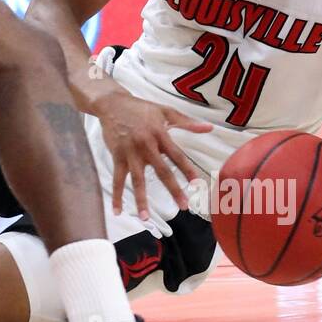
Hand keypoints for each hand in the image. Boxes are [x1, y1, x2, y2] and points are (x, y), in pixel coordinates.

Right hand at [93, 88, 212, 218]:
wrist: (112, 103)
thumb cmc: (141, 108)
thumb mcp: (165, 111)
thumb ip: (187, 122)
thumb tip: (209, 128)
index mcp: (160, 134)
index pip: (177, 155)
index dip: (187, 169)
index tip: (197, 184)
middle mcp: (146, 145)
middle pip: (161, 171)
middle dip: (173, 189)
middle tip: (184, 206)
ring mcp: (130, 152)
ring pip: (137, 179)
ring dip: (141, 199)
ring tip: (146, 218)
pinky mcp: (117, 156)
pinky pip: (117, 179)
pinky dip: (116, 195)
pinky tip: (118, 210)